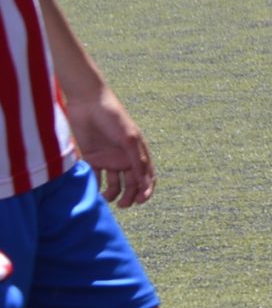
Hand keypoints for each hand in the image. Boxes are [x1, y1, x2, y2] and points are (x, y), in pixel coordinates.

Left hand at [65, 88, 152, 208]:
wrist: (88, 103)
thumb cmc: (114, 117)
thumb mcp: (129, 138)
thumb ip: (137, 159)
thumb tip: (146, 182)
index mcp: (138, 153)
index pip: (147, 177)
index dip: (146, 190)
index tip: (141, 201)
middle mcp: (125, 158)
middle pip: (131, 184)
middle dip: (130, 196)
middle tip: (123, 204)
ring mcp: (108, 159)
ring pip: (114, 184)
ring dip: (112, 194)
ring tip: (105, 198)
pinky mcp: (92, 158)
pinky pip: (95, 177)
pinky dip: (95, 186)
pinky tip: (93, 190)